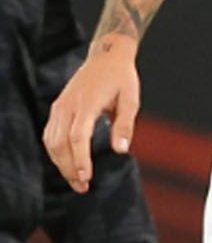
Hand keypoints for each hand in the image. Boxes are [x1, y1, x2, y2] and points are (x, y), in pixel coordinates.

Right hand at [44, 35, 139, 192]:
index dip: (80, 159)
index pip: (78, 137)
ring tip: (76, 181)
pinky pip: (50, 134)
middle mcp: (68, 105)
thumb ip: (124, 126)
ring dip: (61, 163)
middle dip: (69, 168)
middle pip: (60, 143)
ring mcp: (60, 106)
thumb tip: (121, 151)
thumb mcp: (130, 100)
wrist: (107, 55)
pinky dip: (55, 152)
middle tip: (83, 187)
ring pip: (51, 141)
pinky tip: (66, 163)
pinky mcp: (58, 107)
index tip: (86, 178)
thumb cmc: (122, 78)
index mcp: (87, 103)